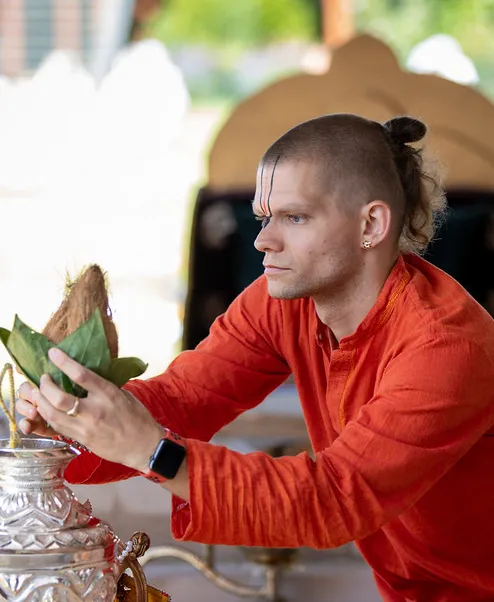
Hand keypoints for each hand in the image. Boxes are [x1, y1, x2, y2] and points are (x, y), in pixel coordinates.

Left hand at [18, 348, 163, 472]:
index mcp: (109, 395)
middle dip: (45, 386)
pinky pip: (57, 427)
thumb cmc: (137, 417)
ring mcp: (86, 428)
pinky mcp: (81, 440)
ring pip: (52, 414)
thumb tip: (85, 376)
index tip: (53, 353)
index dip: (64, 363)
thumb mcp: (123, 395)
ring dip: (41, 401)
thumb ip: (103, 387)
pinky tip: (45, 409)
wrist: (143, 446)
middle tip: (44, 378)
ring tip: (38, 393)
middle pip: (59, 398)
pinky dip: (47, 416)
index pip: (82, 376)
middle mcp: (95, 411)